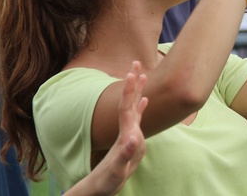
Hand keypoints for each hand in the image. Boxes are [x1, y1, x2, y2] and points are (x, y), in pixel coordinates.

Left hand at [71, 61, 147, 195]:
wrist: (101, 186)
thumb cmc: (109, 180)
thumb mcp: (117, 169)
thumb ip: (126, 154)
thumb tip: (133, 139)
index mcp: (124, 133)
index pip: (126, 106)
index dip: (130, 90)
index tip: (134, 72)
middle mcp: (126, 129)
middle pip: (129, 100)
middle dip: (133, 82)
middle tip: (137, 62)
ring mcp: (128, 131)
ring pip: (133, 105)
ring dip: (138, 89)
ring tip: (143, 74)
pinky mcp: (131, 137)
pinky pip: (137, 116)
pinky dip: (141, 105)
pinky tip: (145, 99)